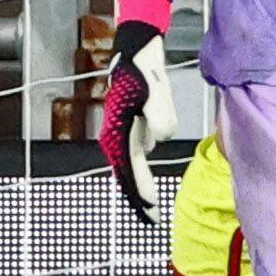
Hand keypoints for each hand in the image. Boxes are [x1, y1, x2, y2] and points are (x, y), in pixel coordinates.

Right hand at [98, 17, 174, 225]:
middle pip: (126, 175)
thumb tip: (158, 140)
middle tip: (151, 221)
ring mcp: (121, 132)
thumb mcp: (157, 94)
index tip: (152, 213)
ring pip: (129, 168)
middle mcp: (116, 136)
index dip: (142, 194)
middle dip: (138, 199)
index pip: (131, 171)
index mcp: (121, 131)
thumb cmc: (146, 73)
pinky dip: (138, 172)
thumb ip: (159, 117)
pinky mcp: (129, 127)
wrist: (137, 54)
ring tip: (146, 209)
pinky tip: (141, 182)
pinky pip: (132, 156)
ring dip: (137, 187)